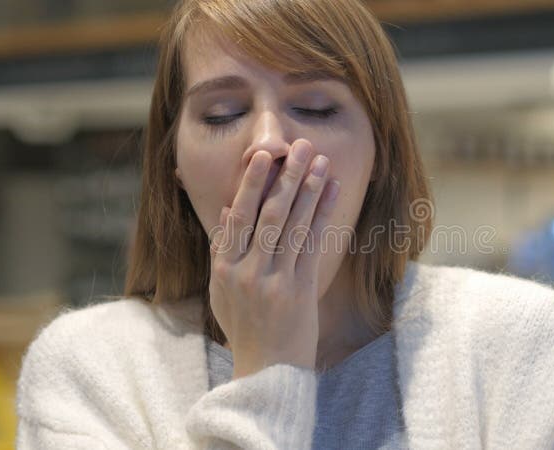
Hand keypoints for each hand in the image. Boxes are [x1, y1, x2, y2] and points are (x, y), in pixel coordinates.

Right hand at [208, 139, 339, 378]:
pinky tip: (332, 192)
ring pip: (292, 226)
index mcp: (223, 268)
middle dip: (286, 177)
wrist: (267, 370)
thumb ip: (222, 249)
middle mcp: (247, 272)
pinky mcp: (301, 290)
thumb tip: (230, 208)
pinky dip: (323, 216)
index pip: (238, 217)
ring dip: (308, 190)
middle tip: (299, 146)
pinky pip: (313, 245)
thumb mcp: (221, 290)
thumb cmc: (243, 327)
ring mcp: (275, 281)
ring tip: (320, 161)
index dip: (251, 184)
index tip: (263, 157)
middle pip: (268, 215)